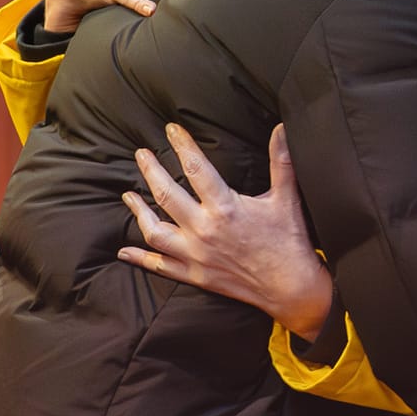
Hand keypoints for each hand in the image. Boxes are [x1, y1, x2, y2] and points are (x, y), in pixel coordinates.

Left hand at [118, 123, 332, 342]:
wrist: (291, 288)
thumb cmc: (289, 240)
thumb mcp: (286, 197)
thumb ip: (281, 160)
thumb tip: (282, 128)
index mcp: (225, 208)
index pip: (195, 168)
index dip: (182, 144)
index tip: (171, 129)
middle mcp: (204, 230)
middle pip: (166, 195)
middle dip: (150, 170)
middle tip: (141, 154)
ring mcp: (196, 255)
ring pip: (155, 231)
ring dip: (138, 212)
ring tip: (129, 195)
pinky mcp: (196, 275)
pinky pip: (161, 266)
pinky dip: (140, 257)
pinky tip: (125, 249)